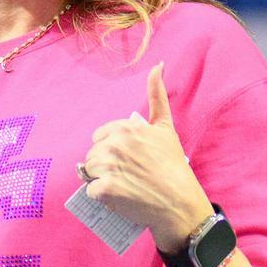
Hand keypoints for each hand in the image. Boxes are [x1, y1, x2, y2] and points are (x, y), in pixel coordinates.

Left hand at [79, 63, 208, 247]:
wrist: (178, 201)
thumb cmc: (173, 165)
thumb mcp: (165, 127)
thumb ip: (157, 96)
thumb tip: (158, 65)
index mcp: (126, 128)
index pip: (99, 137)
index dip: (110, 150)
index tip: (127, 160)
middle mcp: (115, 144)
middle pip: (92, 154)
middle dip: (104, 165)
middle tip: (126, 175)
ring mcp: (108, 167)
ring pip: (88, 172)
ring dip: (100, 180)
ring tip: (122, 185)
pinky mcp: (105, 189)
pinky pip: (91, 191)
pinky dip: (101, 197)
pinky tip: (119, 197)